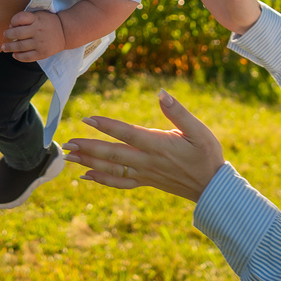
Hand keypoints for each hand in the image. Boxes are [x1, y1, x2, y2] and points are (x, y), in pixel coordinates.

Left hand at [3, 10, 64, 61]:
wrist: (65, 32)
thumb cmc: (47, 22)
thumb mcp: (38, 15)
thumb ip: (25, 18)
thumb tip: (10, 27)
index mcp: (36, 19)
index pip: (19, 18)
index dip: (13, 21)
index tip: (12, 24)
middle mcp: (38, 31)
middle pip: (16, 33)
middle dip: (8, 35)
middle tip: (5, 35)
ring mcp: (40, 43)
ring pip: (19, 46)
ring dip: (9, 47)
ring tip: (4, 47)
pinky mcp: (42, 53)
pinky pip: (27, 57)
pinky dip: (18, 56)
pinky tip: (14, 55)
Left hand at [61, 89, 224, 201]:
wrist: (212, 187)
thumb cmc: (207, 155)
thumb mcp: (199, 130)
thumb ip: (179, 112)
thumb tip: (162, 93)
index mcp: (159, 145)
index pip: (128, 134)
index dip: (107, 126)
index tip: (88, 119)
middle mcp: (147, 162)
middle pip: (113, 155)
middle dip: (88, 148)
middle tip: (67, 144)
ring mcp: (144, 174)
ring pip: (111, 169)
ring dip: (89, 163)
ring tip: (68, 157)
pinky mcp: (145, 182)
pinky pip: (119, 183)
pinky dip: (101, 180)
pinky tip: (86, 177)